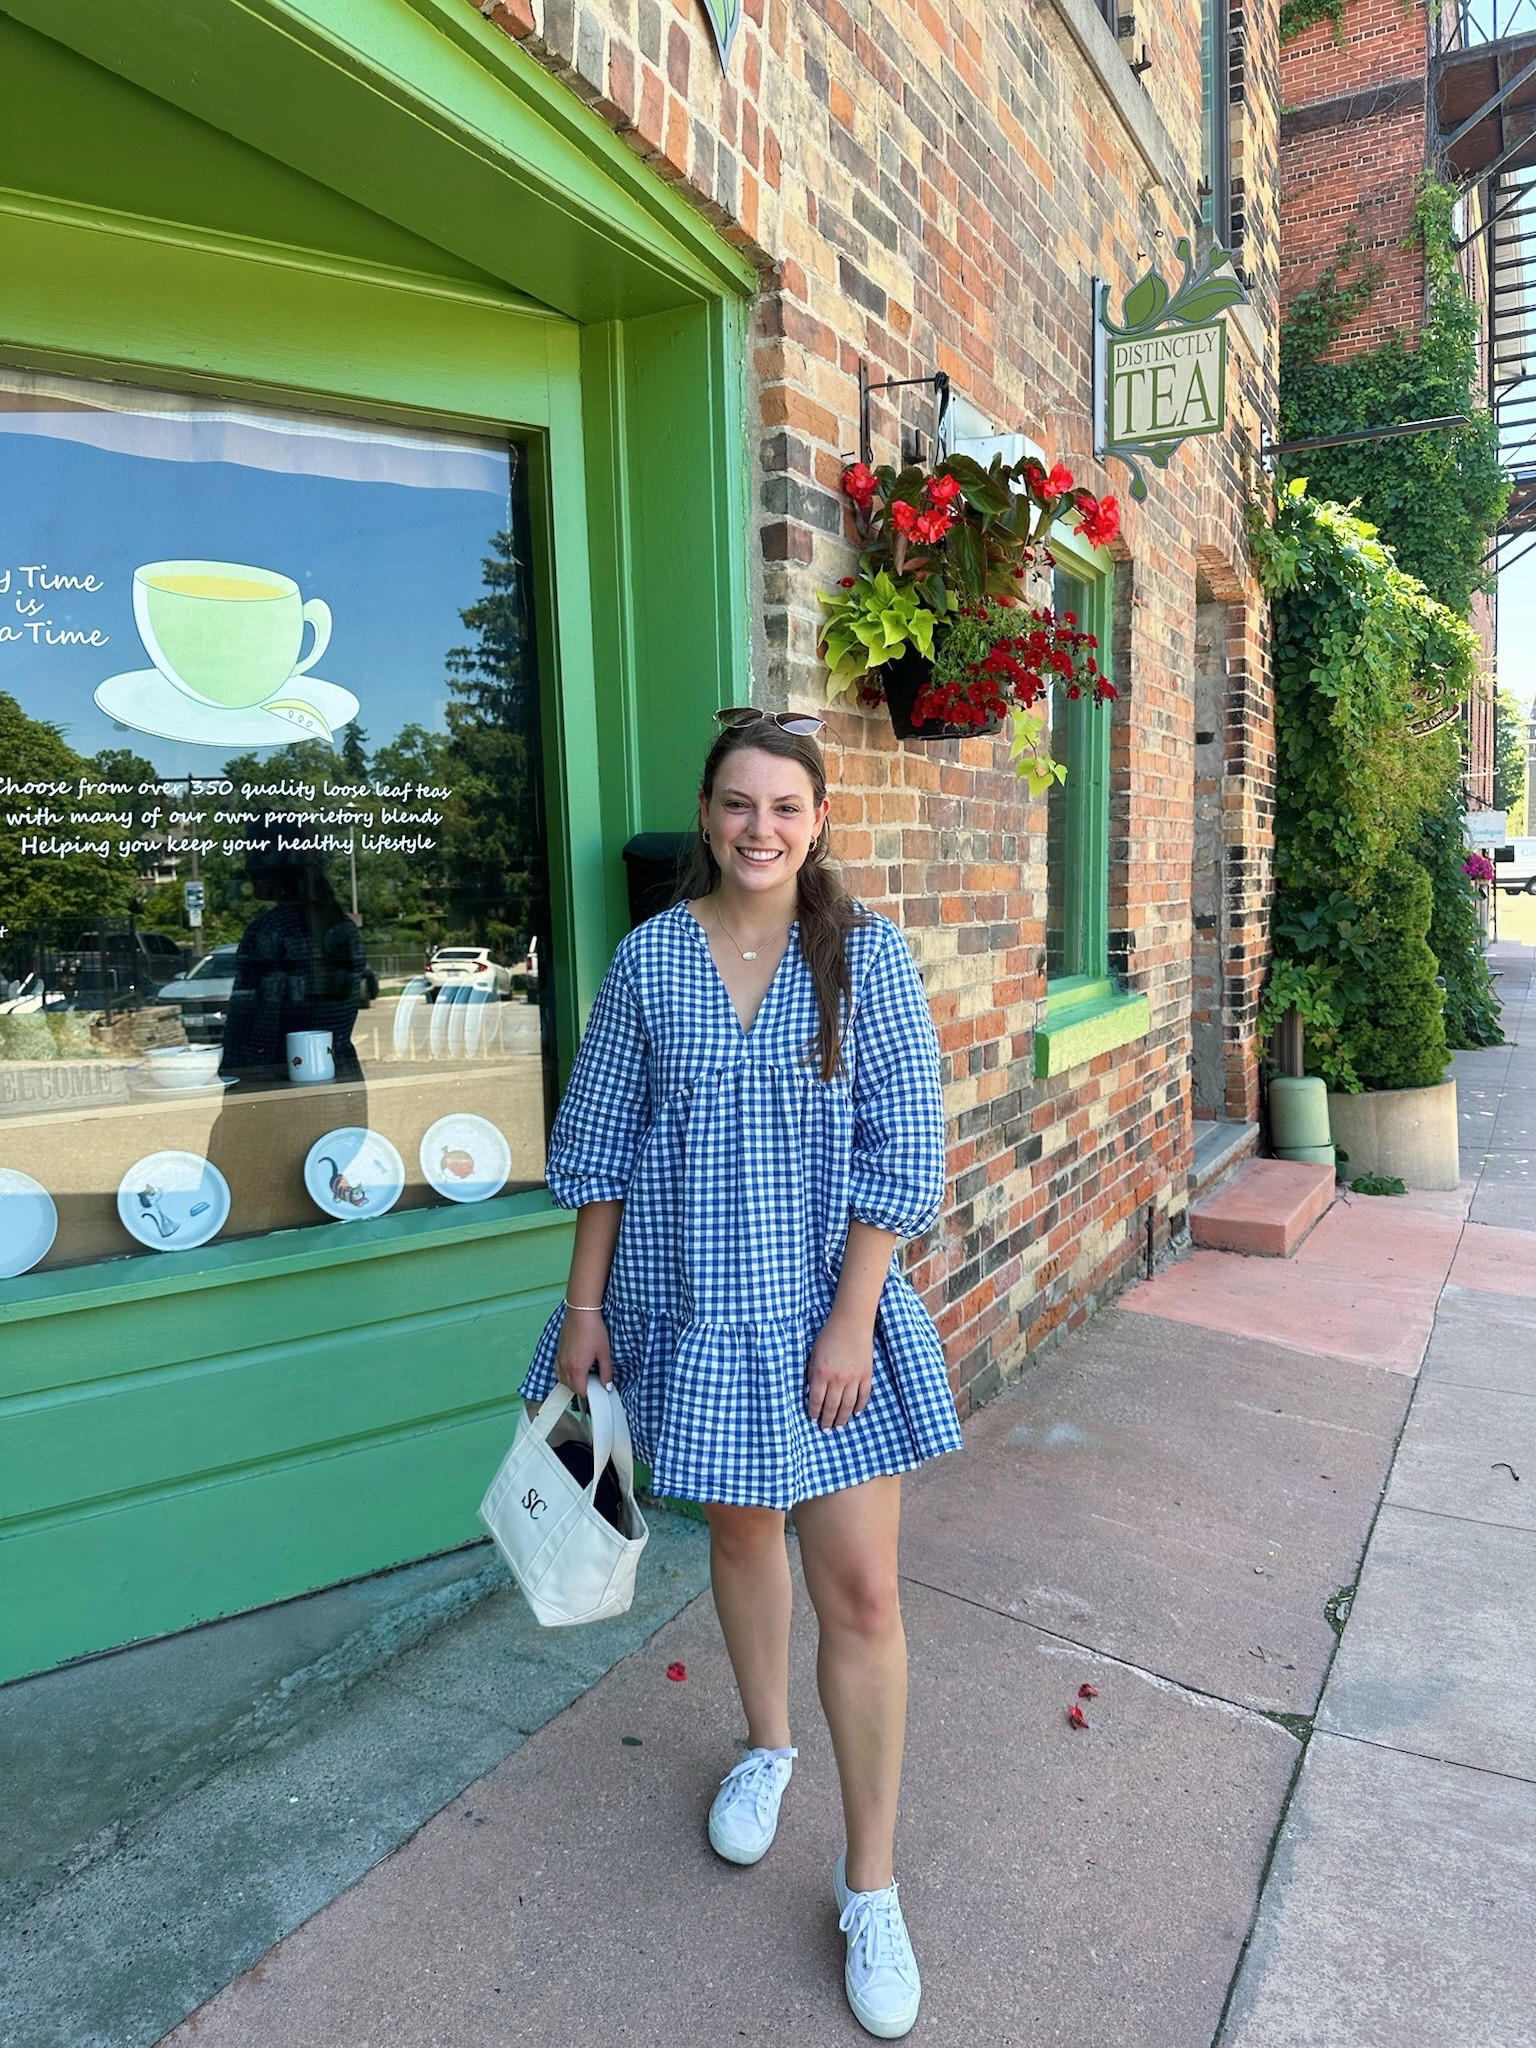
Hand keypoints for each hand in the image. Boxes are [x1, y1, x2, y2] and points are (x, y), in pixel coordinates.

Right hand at [555, 1307, 612, 1394]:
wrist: (581, 1312)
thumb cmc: (594, 1331)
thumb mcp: (605, 1352)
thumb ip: (606, 1372)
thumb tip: (607, 1387)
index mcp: (577, 1369)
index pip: (580, 1391)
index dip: (589, 1393)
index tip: (597, 1389)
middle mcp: (565, 1366)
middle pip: (570, 1387)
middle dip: (581, 1388)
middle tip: (593, 1382)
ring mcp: (559, 1359)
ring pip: (562, 1379)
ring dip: (572, 1382)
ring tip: (584, 1375)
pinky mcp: (558, 1352)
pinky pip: (558, 1369)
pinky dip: (564, 1373)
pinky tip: (573, 1367)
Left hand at [805, 1309, 872, 1429]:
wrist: (851, 1324)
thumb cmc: (829, 1336)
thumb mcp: (813, 1354)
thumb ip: (812, 1374)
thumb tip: (811, 1392)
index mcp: (821, 1373)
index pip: (816, 1400)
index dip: (814, 1412)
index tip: (813, 1419)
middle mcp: (837, 1379)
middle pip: (832, 1406)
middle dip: (828, 1420)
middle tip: (826, 1429)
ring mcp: (853, 1378)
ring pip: (847, 1405)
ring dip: (842, 1418)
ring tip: (839, 1427)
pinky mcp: (866, 1375)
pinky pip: (863, 1396)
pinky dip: (859, 1407)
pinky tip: (855, 1414)